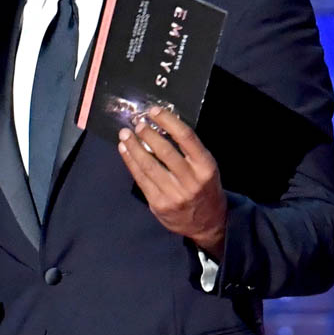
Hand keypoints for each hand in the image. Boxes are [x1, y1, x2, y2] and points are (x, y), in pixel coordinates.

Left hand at [117, 106, 227, 258]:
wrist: (208, 223)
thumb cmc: (205, 188)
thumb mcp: (206, 168)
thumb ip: (188, 151)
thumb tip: (160, 126)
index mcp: (206, 167)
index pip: (186, 138)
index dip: (168, 121)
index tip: (154, 111)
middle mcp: (191, 180)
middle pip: (165, 151)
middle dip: (148, 134)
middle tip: (137, 123)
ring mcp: (174, 194)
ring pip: (149, 166)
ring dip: (134, 147)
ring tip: (125, 134)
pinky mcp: (159, 204)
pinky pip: (141, 179)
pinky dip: (131, 162)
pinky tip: (125, 151)